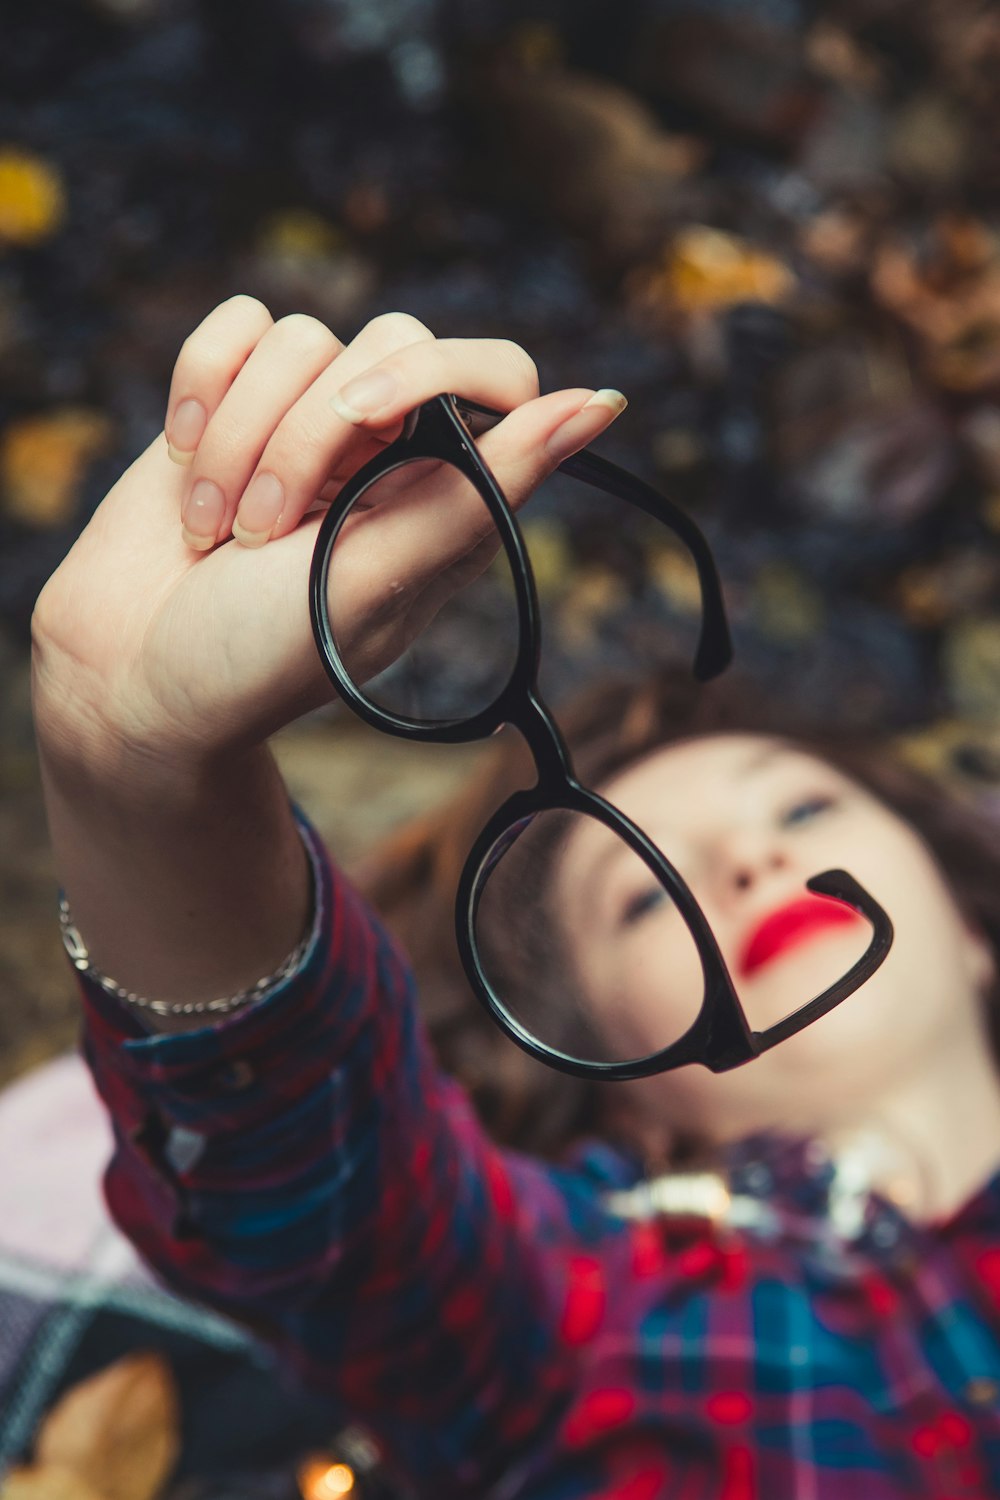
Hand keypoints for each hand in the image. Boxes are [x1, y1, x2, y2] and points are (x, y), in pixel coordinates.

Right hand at [32, 298, 625, 773]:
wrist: (131, 680)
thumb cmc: (261, 655)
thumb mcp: (376, 583)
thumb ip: (481, 493)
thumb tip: (602, 403)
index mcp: (447, 497)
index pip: (496, 372)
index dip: (434, 374)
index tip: (367, 425)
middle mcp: (390, 449)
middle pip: (388, 342)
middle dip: (308, 436)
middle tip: (266, 537)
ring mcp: (308, 417)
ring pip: (300, 338)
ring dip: (241, 438)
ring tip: (219, 532)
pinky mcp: (232, 397)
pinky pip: (237, 326)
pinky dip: (201, 389)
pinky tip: (185, 465)